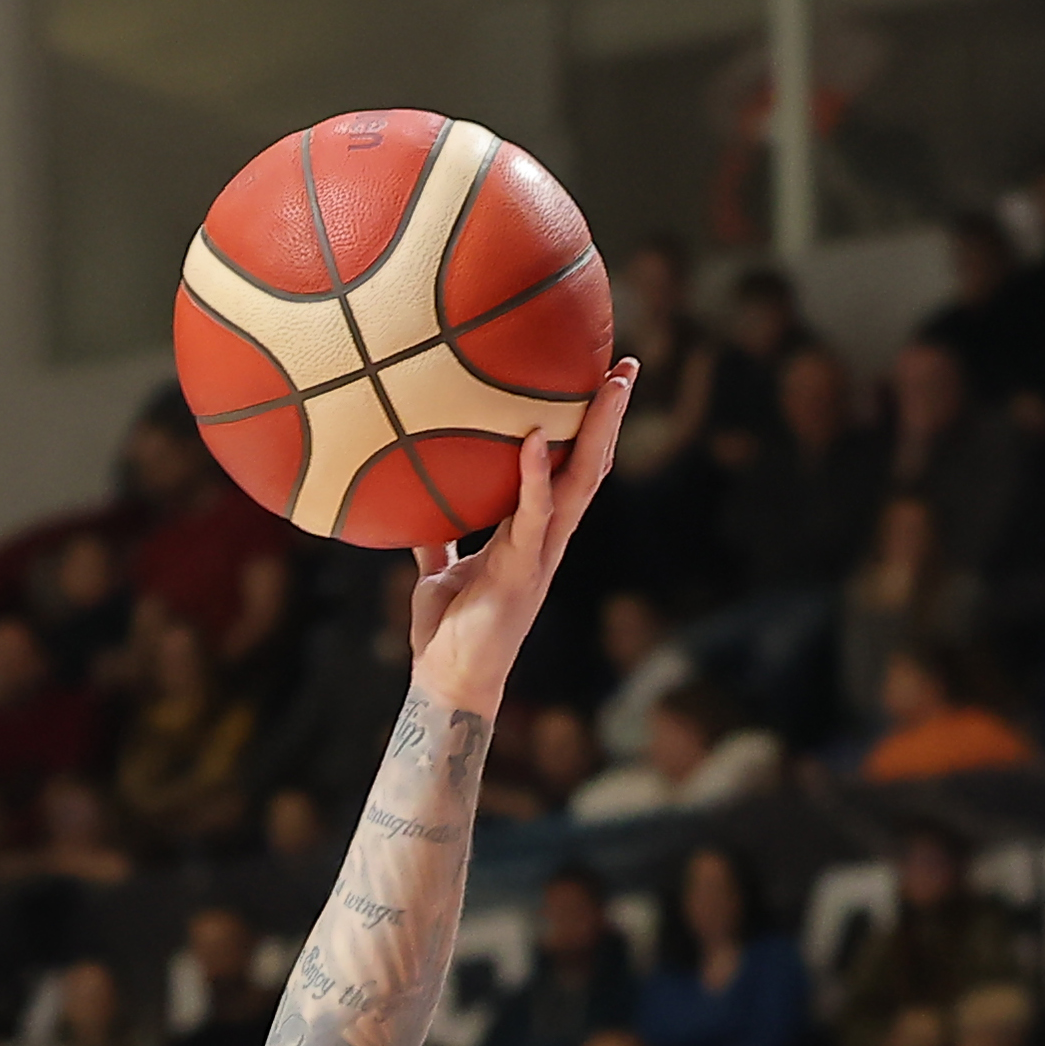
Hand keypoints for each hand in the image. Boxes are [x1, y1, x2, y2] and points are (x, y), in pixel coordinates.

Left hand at [408, 362, 636, 713]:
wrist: (448, 679)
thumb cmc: (448, 627)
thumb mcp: (440, 569)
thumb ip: (439, 536)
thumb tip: (416, 501)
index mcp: (533, 531)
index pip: (572, 468)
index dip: (589, 427)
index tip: (601, 380)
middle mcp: (548, 538)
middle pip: (591, 466)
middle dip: (611, 417)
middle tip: (628, 366)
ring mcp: (540, 553)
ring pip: (580, 483)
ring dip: (599, 433)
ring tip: (611, 384)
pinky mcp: (521, 570)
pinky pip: (532, 515)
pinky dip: (536, 476)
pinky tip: (536, 437)